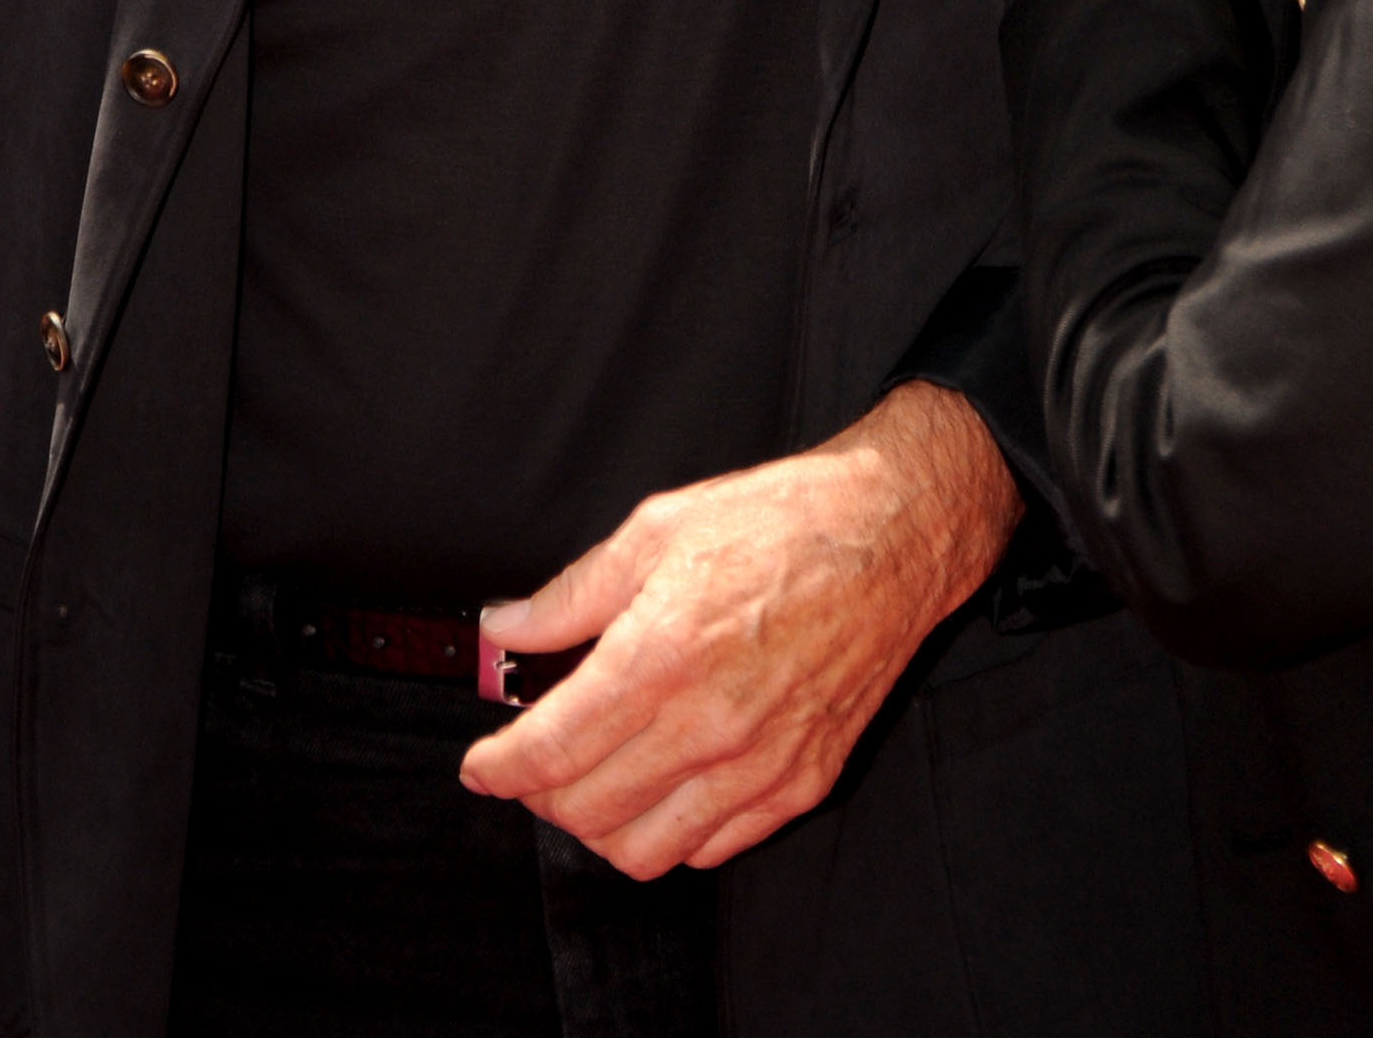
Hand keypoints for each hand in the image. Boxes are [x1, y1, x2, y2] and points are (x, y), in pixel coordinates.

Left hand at [458, 383, 1022, 875]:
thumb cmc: (783, 521)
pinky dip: (670, 833)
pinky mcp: (800, 782)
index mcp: (661, 654)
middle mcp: (707, 724)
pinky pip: (710, 848)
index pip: (549, 751)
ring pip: (641, 850)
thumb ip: (572, 593)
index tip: (481, 765)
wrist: (891, 534)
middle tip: (536, 759)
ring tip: (596, 779)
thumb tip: (506, 630)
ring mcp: (758, 764)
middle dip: (540, 792)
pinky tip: (664, 786)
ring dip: (601, 825)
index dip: (498, 768)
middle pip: (584, 810)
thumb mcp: (658, 529)